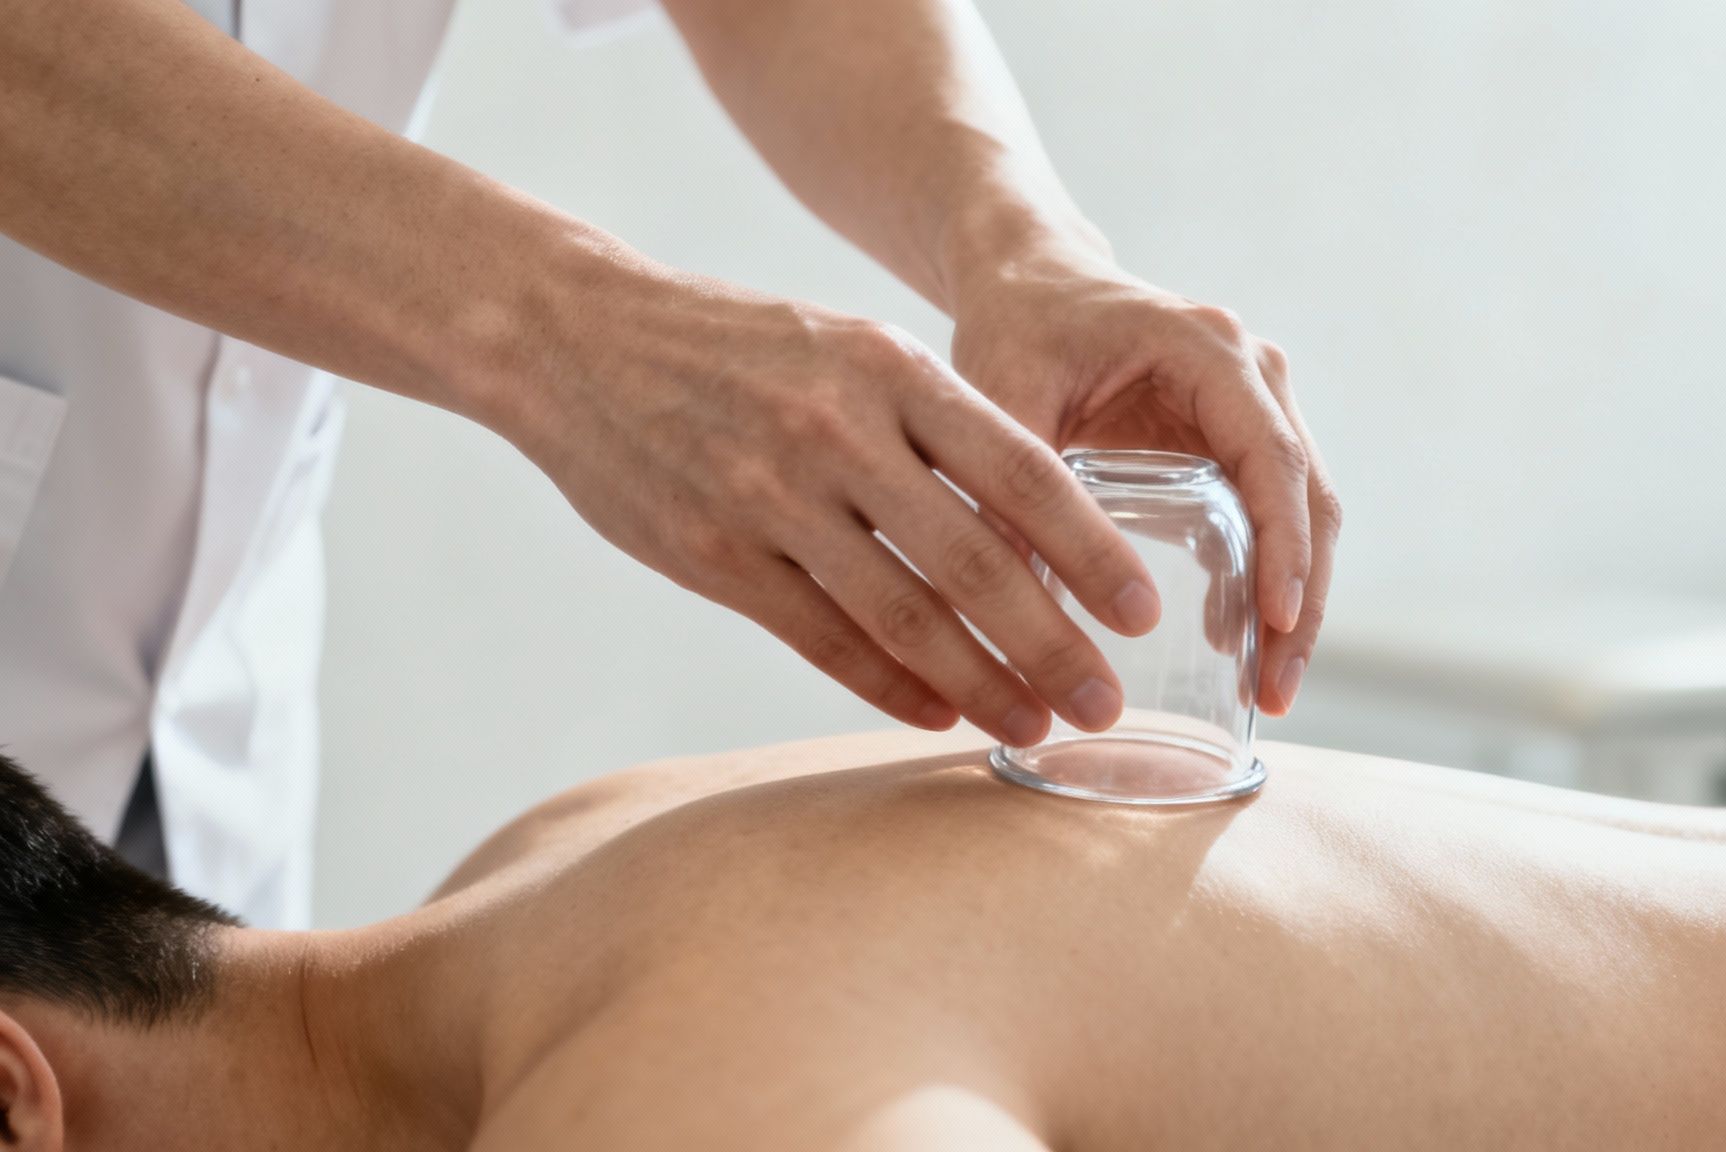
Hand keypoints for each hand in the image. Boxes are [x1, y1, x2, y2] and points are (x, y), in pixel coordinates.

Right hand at [489, 265, 1162, 746]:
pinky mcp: (714, 556)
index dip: (1089, 549)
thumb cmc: (739, 346)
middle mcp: (838, 432)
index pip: (1020, 469)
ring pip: (902, 614)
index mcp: (889, 368)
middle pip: (973, 559)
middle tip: (1105, 706)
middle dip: (1052, 643)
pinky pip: (822, 638)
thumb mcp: (848, 347)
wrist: (577, 339)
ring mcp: (771, 498)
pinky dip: (889, 684)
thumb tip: (1032, 526)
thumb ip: (933, 424)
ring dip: (980, 682)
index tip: (1142, 611)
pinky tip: (937, 713)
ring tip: (1034, 726)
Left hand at [948, 248, 1340, 714]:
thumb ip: (1010, 485)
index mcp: (1210, 352)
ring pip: (1302, 513)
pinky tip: (1233, 643)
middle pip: (1308, 498)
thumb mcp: (1004, 395)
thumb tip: (1006, 602)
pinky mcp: (1236, 437)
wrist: (1031, 278)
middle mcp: (1253, 374)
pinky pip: (1270, 514)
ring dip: (1293, 602)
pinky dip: (1265, 579)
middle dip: (1300, 600)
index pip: (1273, 460)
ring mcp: (1255, 404)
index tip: (1277, 623)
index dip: (1285, 547)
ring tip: (1266, 690)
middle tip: (1276, 692)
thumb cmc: (1018, 322)